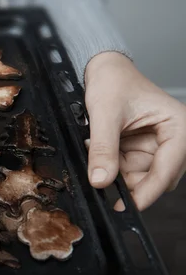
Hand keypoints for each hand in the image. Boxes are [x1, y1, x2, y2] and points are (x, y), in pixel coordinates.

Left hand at [85, 51, 185, 210]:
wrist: (102, 69)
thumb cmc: (113, 81)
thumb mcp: (105, 114)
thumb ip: (104, 148)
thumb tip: (101, 180)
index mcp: (178, 127)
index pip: (168, 170)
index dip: (147, 191)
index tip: (126, 205)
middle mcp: (172, 139)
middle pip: (155, 177)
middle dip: (129, 184)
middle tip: (103, 186)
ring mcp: (155, 145)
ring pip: (139, 176)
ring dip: (118, 175)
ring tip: (97, 161)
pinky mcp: (139, 148)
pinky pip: (127, 169)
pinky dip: (112, 168)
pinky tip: (99, 156)